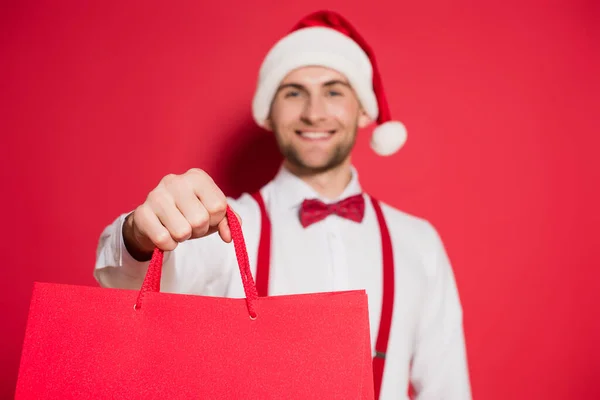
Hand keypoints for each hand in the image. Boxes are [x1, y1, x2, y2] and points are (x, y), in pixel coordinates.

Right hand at [123, 168, 239, 258]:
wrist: (154, 220)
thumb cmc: (187, 214)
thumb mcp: (211, 214)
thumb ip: (227, 221)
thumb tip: (228, 235)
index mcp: (197, 177)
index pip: (219, 206)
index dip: (216, 220)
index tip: (206, 217)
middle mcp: (175, 181)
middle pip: (200, 220)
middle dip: (199, 230)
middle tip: (190, 225)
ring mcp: (155, 195)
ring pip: (182, 231)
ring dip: (182, 238)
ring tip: (177, 228)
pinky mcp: (141, 213)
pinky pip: (163, 239)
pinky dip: (168, 244)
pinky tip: (164, 234)